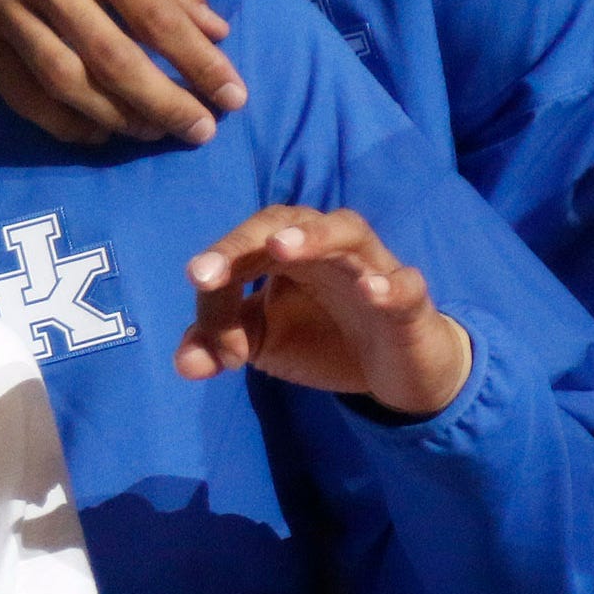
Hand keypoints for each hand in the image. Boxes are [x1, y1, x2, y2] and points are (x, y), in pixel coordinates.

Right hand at [0, 0, 245, 144]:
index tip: (233, 96)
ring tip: (153, 132)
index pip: (154, 14)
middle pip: (112, 57)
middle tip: (201, 132)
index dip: (197, 61)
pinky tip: (97, 130)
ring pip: (65, 81)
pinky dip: (62, 120)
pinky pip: (19, 92)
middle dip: (164, 102)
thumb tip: (213, 31)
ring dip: (117, 116)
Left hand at [174, 206, 473, 417]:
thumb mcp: (265, 342)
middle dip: (246, 240)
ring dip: (314, 237)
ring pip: (347, 233)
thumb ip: (222, 342)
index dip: (218, 275)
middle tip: (208, 270)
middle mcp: (328, 248)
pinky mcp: (410, 302)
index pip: (244, 246)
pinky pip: (405, 285)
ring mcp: (372, 269)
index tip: (201, 314)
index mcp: (289, 250)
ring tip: (279, 248)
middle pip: (287, 222)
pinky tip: (370, 292)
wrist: (397, 370)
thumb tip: (183, 363)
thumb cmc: (325, 338)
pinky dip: (388, 284)